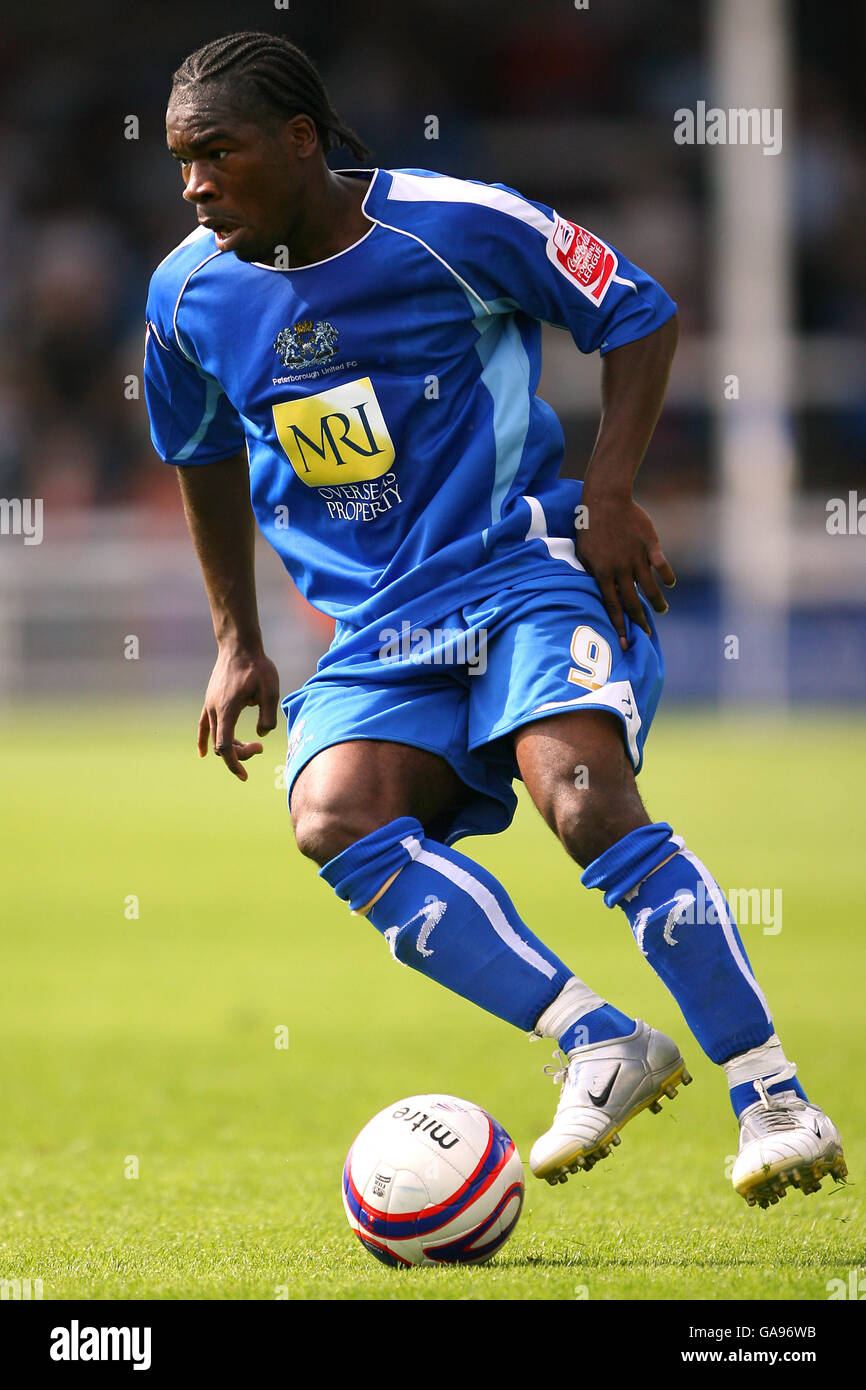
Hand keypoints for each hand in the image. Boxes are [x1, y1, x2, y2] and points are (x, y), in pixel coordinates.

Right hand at [197, 646, 279, 780]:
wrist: (239, 645)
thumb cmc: (257, 667)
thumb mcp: (271, 691)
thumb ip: (268, 716)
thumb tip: (261, 735)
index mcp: (227, 710)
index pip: (225, 746)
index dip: (233, 763)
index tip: (244, 775)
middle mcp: (214, 710)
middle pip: (221, 744)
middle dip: (240, 753)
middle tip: (260, 747)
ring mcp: (209, 705)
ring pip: (215, 736)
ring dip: (230, 746)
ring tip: (250, 745)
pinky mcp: (210, 700)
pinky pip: (204, 725)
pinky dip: (204, 740)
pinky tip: (202, 753)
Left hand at [576, 491, 674, 650]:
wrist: (605, 500)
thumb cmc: (590, 526)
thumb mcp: (583, 553)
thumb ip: (592, 573)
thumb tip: (597, 592)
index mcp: (602, 573)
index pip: (611, 606)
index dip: (618, 625)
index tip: (623, 642)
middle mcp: (621, 569)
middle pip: (632, 602)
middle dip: (639, 621)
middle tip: (646, 634)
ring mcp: (637, 557)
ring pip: (650, 587)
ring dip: (657, 602)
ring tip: (662, 611)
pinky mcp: (650, 544)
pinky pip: (662, 565)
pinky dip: (668, 576)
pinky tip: (669, 584)